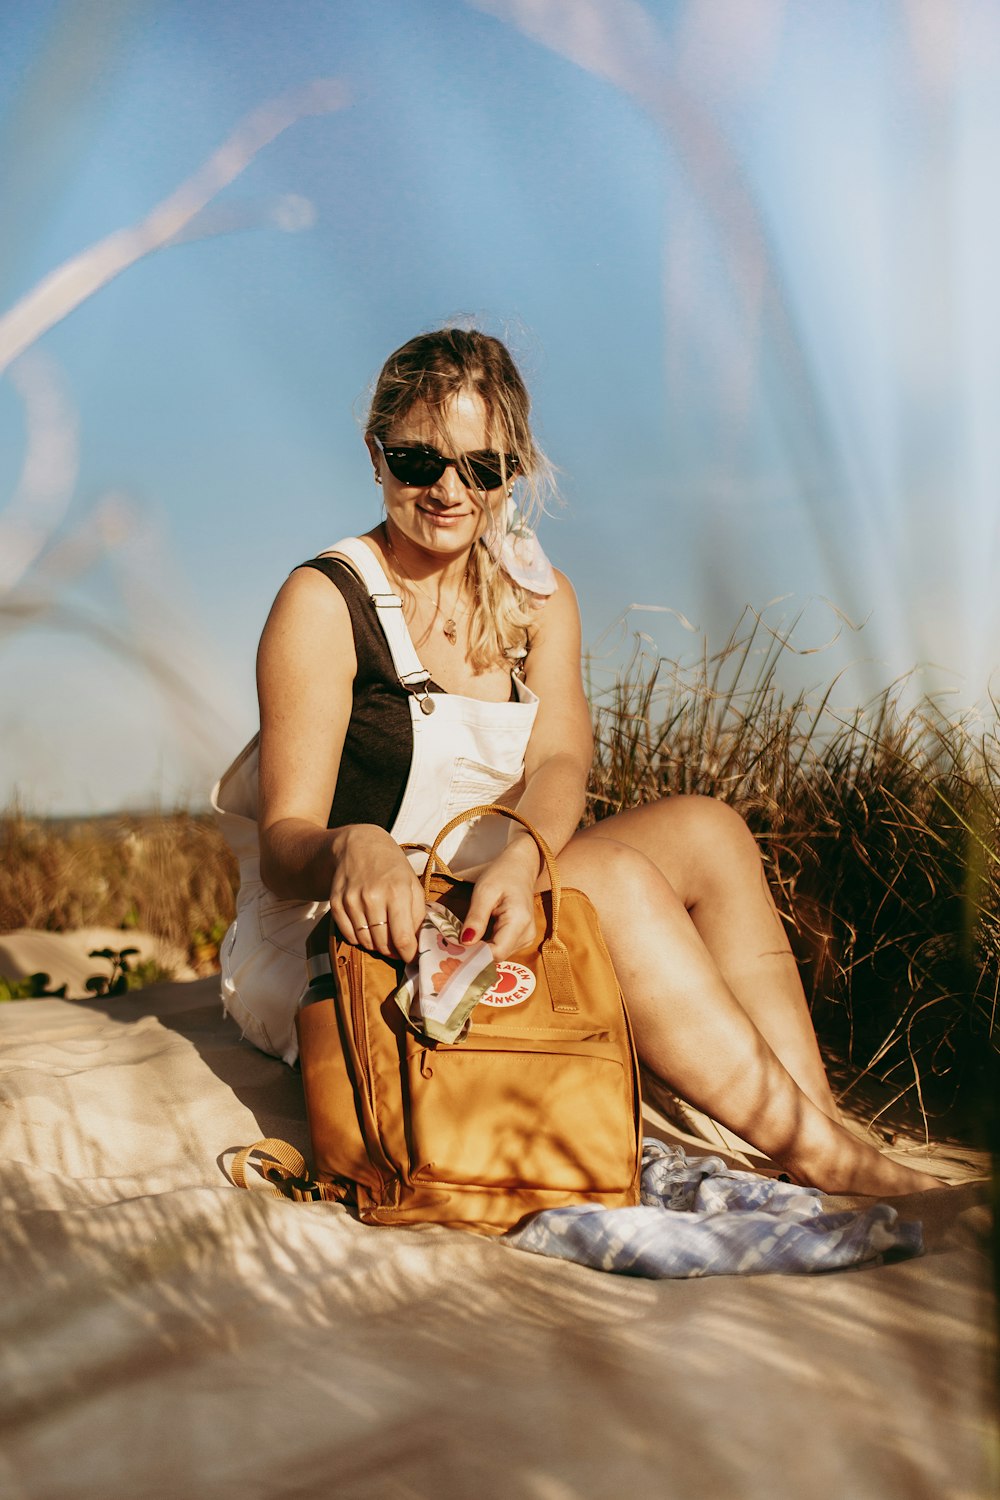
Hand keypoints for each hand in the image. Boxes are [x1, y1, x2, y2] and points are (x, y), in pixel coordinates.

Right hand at [328, 825, 424, 962]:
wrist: (358, 845)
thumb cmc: (391, 867)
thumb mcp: (412, 884)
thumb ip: (418, 915)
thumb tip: (418, 944)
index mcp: (397, 892)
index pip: (402, 938)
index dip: (408, 954)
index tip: (411, 958)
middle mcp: (373, 897)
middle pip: (383, 944)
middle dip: (393, 951)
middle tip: (397, 947)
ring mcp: (352, 900)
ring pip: (365, 942)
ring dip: (376, 945)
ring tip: (383, 935)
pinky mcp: (336, 903)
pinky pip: (348, 935)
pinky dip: (359, 938)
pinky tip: (367, 929)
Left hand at [460, 839, 540, 959]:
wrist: (520, 866)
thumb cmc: (502, 874)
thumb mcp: (484, 892)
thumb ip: (476, 918)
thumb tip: (465, 942)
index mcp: (519, 922)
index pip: (496, 953)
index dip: (475, 956)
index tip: (453, 951)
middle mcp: (527, 935)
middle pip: (497, 956)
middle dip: (475, 953)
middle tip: (452, 945)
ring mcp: (526, 938)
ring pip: (499, 955)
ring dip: (480, 950)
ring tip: (464, 938)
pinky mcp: (522, 938)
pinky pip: (502, 948)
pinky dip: (487, 945)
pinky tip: (475, 936)